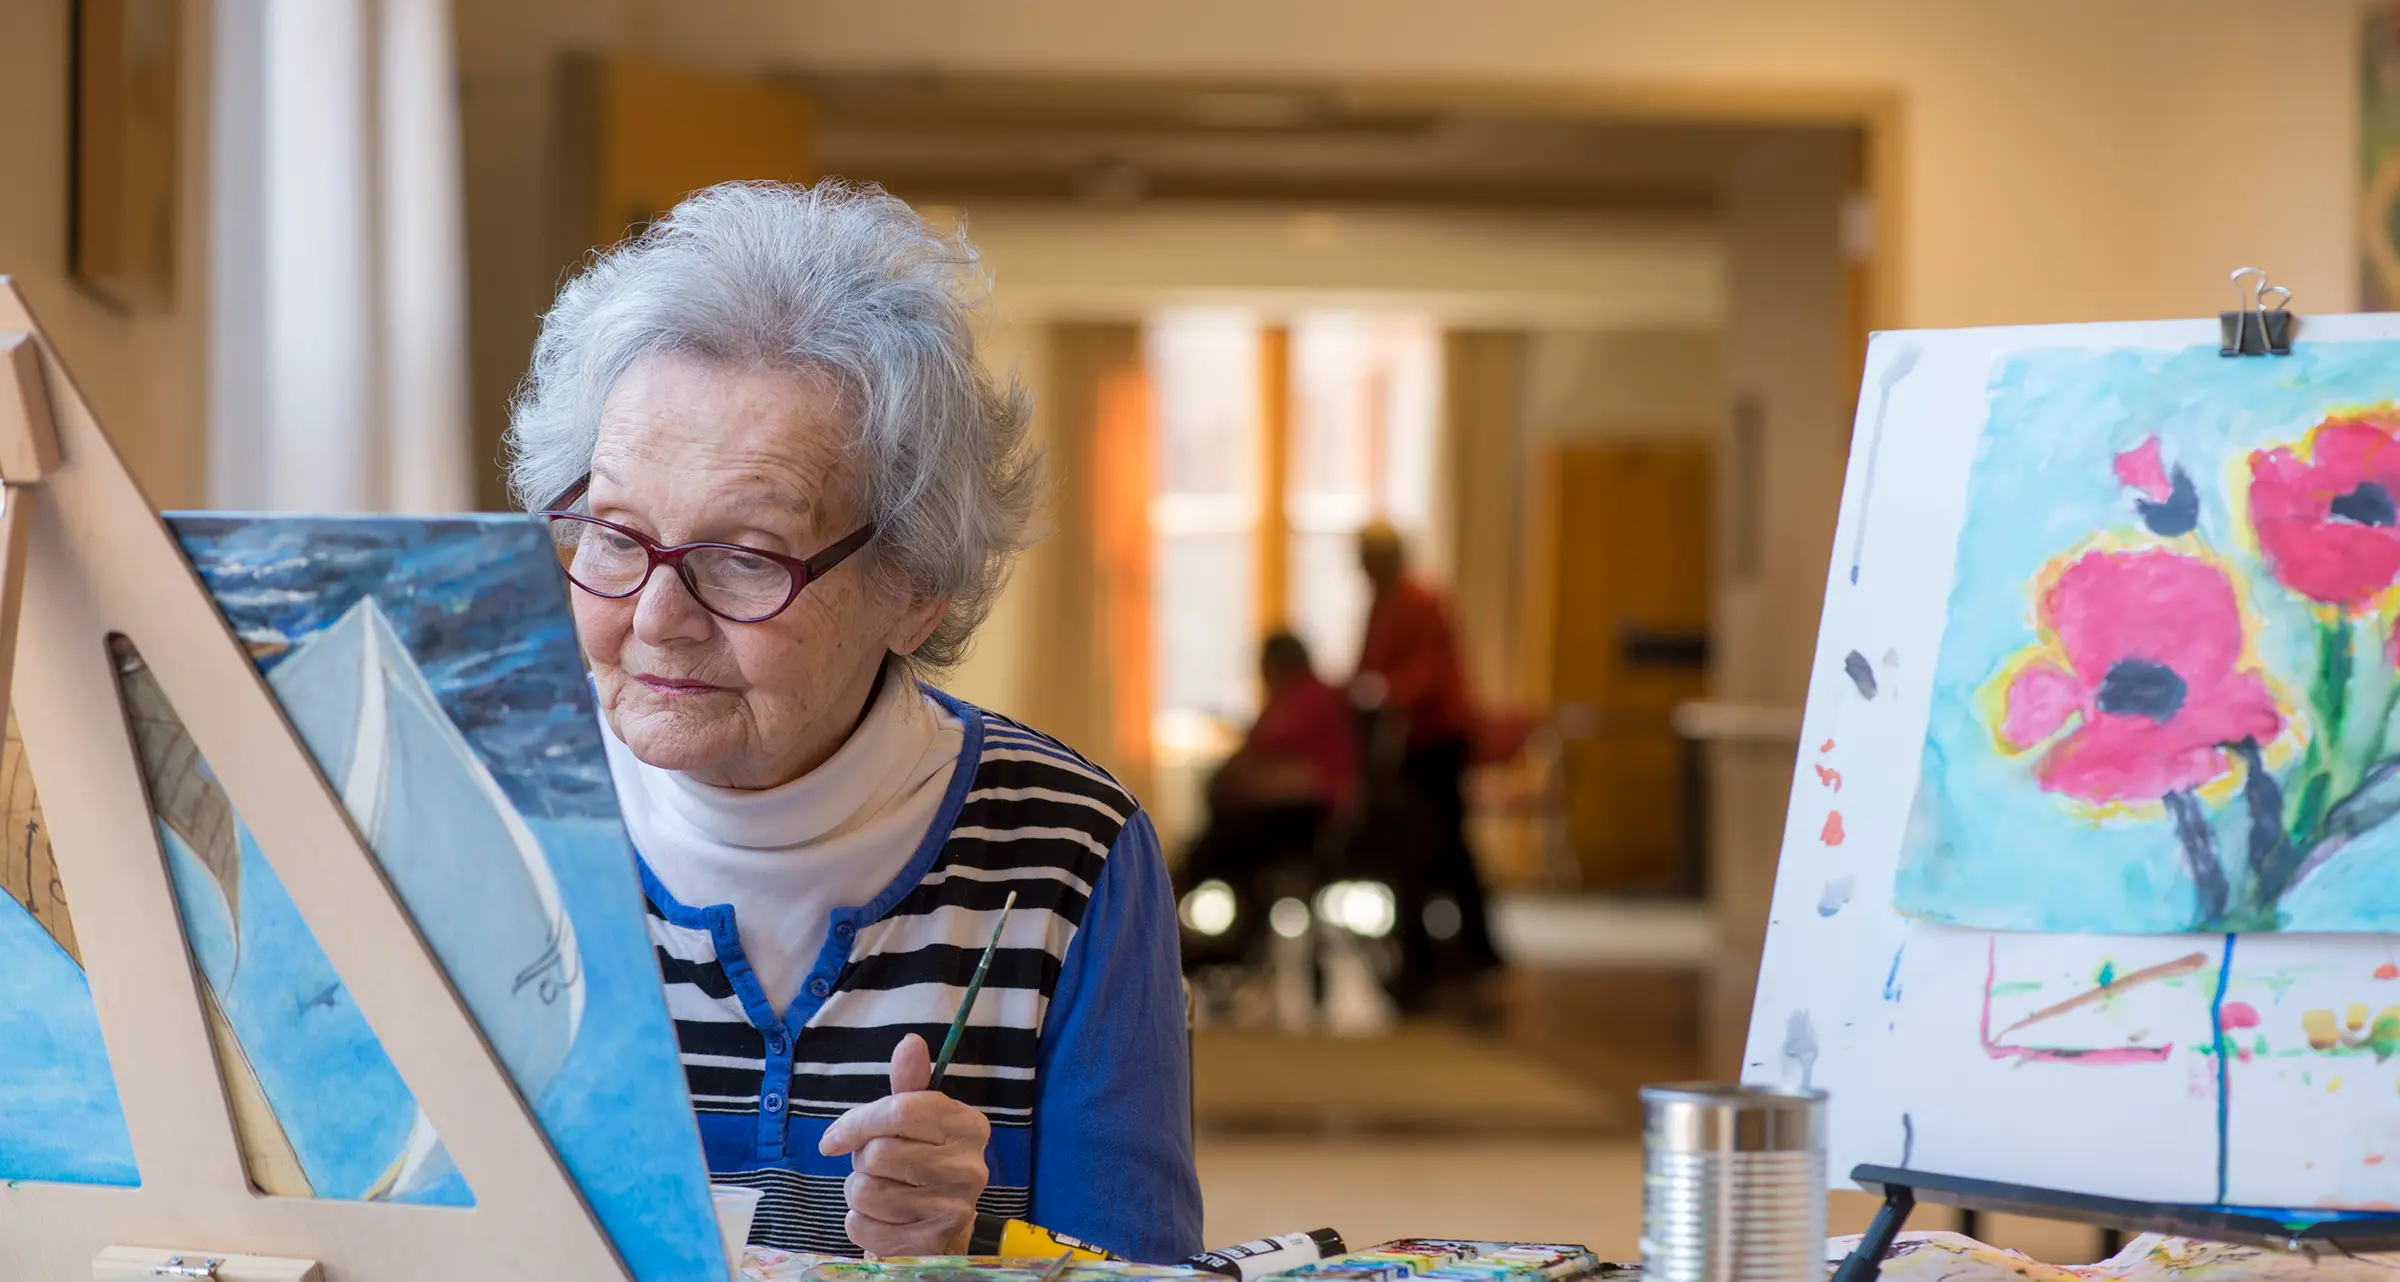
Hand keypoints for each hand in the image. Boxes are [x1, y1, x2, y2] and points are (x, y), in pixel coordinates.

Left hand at [819, 1033, 991, 1256]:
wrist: (943, 1224)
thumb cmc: (922, 1159)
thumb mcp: (918, 1119)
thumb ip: (910, 1083)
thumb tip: (910, 1042)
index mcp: (968, 1126)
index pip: (901, 1111)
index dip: (857, 1122)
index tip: (832, 1139)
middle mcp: (970, 1167)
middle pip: (879, 1153)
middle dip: (862, 1159)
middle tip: (875, 1164)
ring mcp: (953, 1209)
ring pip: (867, 1191)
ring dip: (859, 1190)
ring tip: (880, 1189)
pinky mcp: (929, 1244)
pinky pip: (862, 1226)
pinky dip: (859, 1221)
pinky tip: (880, 1217)